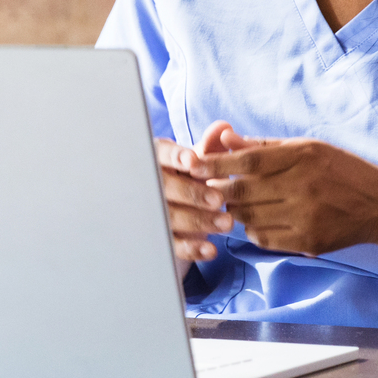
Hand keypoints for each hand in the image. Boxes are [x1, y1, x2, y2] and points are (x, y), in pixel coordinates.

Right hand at [155, 137, 232, 261]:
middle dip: (192, 193)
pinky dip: (191, 248)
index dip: (176, 158)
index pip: (162, 154)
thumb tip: (223, 128)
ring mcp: (153, 213)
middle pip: (165, 188)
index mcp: (158, 159)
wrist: (176, 208)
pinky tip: (211, 250)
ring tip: (226, 223)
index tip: (194, 161)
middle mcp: (150, 185)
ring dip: (198, 221)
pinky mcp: (161, 239)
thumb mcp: (199, 162)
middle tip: (219, 199)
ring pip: (170, 217)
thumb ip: (211, 146)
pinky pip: (172, 245)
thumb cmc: (188, 177)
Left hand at [186, 122, 377, 256]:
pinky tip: (258, 220)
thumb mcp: (308, 148)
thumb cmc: (340, 170)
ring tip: (235, 203)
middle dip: (218, 191)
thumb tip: (224, 139)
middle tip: (205, 188)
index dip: (216, 164)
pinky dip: (252, 229)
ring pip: (248, 217)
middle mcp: (304, 186)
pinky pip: (263, 238)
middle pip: (243, 192)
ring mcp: (306, 216)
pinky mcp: (307, 241)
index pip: (248, 161)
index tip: (193, 165)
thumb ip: (264, 147)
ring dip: (234, 211)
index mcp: (303, 156)